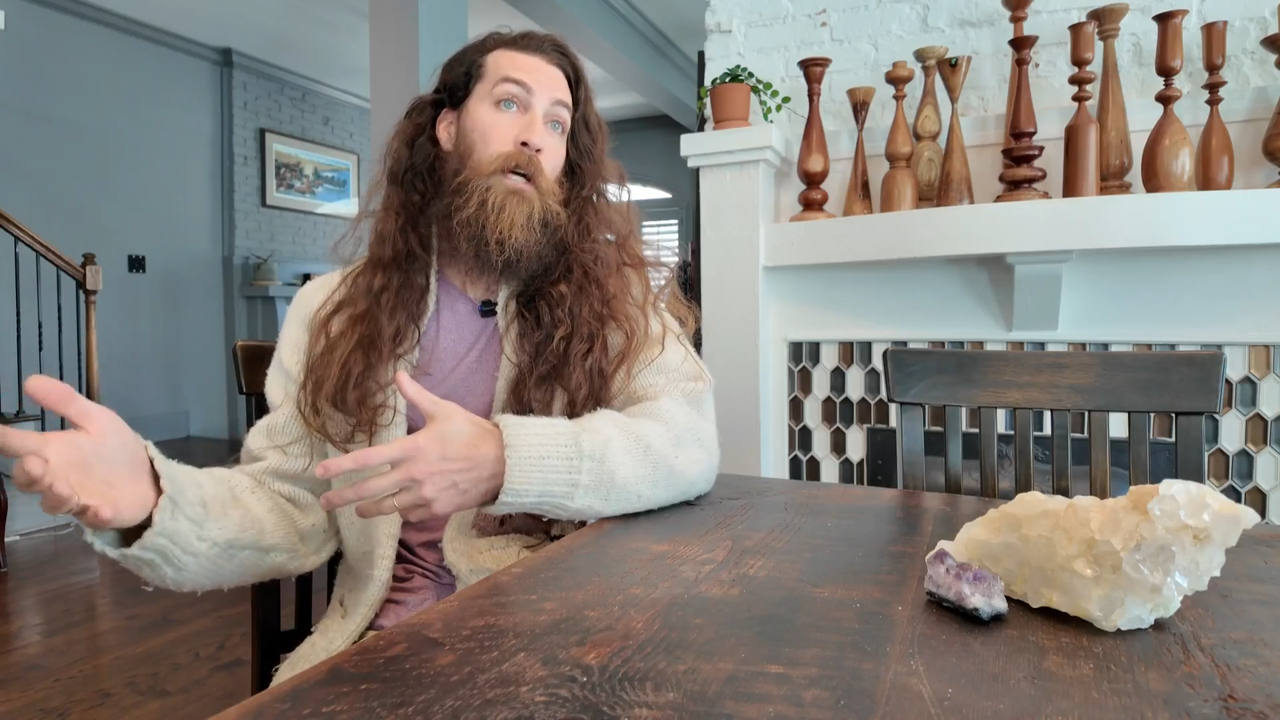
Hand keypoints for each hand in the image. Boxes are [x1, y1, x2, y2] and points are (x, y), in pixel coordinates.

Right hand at [0, 375, 158, 529]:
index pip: (17, 445)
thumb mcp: (95, 418)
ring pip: (54, 504)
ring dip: (56, 496)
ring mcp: (76, 498)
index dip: (2, 439)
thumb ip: (65, 402)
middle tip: (35, 464)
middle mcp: (56, 476)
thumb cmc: (113, 447)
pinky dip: (95, 515)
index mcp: (52, 450)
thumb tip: (29, 380)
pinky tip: (101, 510)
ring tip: (64, 488)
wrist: (146, 476)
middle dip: (27, 474)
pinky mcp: (99, 514)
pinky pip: (93, 518)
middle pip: (28, 481)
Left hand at [316, 371, 505, 520]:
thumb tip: (398, 374)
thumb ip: (417, 395)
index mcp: (413, 448)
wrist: (504, 463)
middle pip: (369, 490)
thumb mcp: (445, 410)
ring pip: (387, 508)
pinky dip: (401, 512)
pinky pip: (410, 515)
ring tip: (357, 511)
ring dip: (368, 509)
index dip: (341, 467)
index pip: (368, 459)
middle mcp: (414, 475)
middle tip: (325, 504)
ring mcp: (425, 495)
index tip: (320, 474)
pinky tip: (396, 509)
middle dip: (343, 498)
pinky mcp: (437, 510)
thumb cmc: (473, 434)